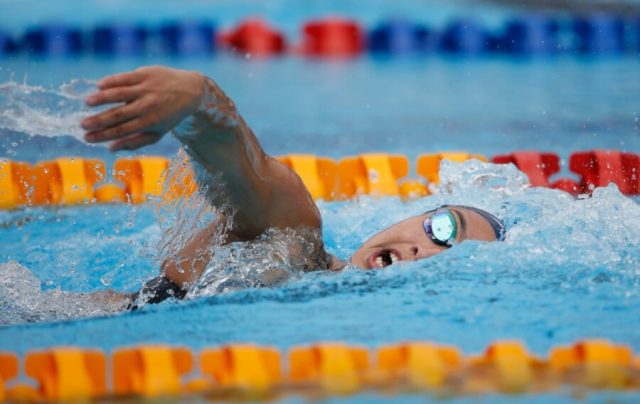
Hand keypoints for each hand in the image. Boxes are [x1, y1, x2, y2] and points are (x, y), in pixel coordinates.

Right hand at [81, 66, 204, 150]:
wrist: (190, 90)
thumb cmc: (169, 115)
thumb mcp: (157, 132)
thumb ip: (135, 141)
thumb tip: (110, 148)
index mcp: (150, 122)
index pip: (122, 130)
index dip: (103, 135)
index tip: (87, 137)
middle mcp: (148, 105)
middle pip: (118, 114)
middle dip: (98, 121)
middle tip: (82, 124)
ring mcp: (147, 89)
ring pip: (120, 94)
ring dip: (101, 98)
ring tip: (87, 102)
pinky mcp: (146, 74)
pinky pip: (125, 77)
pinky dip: (111, 81)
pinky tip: (99, 86)